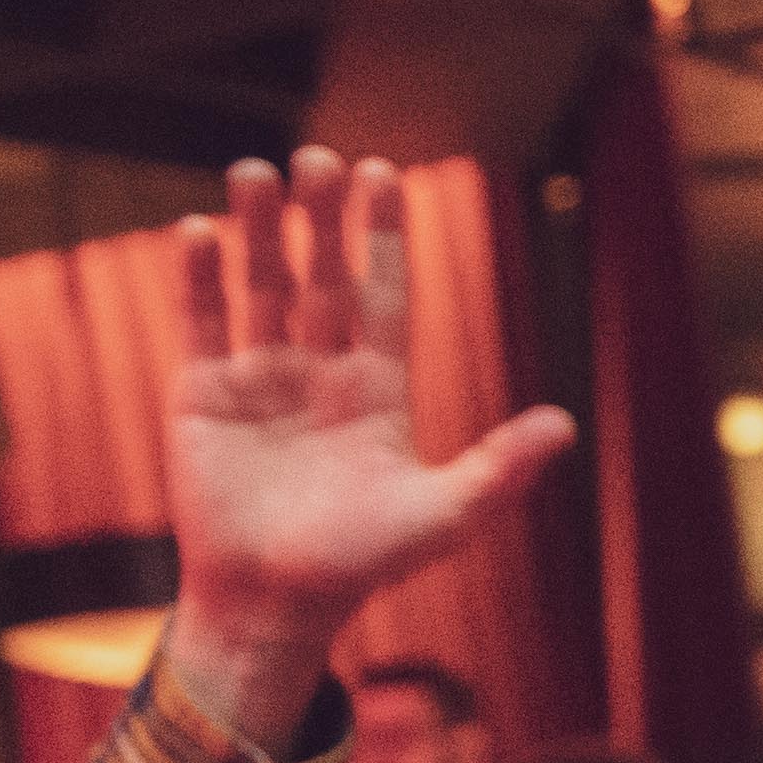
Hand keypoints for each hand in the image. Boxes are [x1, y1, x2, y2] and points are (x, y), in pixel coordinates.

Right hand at [157, 149, 578, 738]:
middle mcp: (319, 370)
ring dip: (260, 230)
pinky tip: (198, 231)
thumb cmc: (360, 564)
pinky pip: (200, 324)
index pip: (386, 294)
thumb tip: (565, 426)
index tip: (384, 173)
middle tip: (322, 159)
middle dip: (323, 218)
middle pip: (321, 276)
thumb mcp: (443, 515)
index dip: (384, 236)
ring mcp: (258, 378)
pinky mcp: (202, 396)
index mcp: (378, 388)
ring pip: (260, 286)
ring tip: (259, 172)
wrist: (274, 603)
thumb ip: (500, 468)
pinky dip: (198, 279)